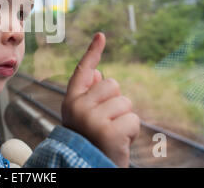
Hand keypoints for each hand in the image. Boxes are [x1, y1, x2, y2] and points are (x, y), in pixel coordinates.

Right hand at [61, 32, 139, 166]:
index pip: (83, 71)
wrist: (87, 168)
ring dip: (125, 119)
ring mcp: (92, 119)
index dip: (93, 52)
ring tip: (112, 134)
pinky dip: (131, 132)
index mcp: (70, 101)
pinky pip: (133, 120)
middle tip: (107, 123)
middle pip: (112, 85)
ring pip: (126, 102)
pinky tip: (119, 142)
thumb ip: (89, 96)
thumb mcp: (84, 118)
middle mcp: (77, 107)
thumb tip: (98, 73)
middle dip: (117, 103)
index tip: (101, 35)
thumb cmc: (89, 141)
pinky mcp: (109, 132)